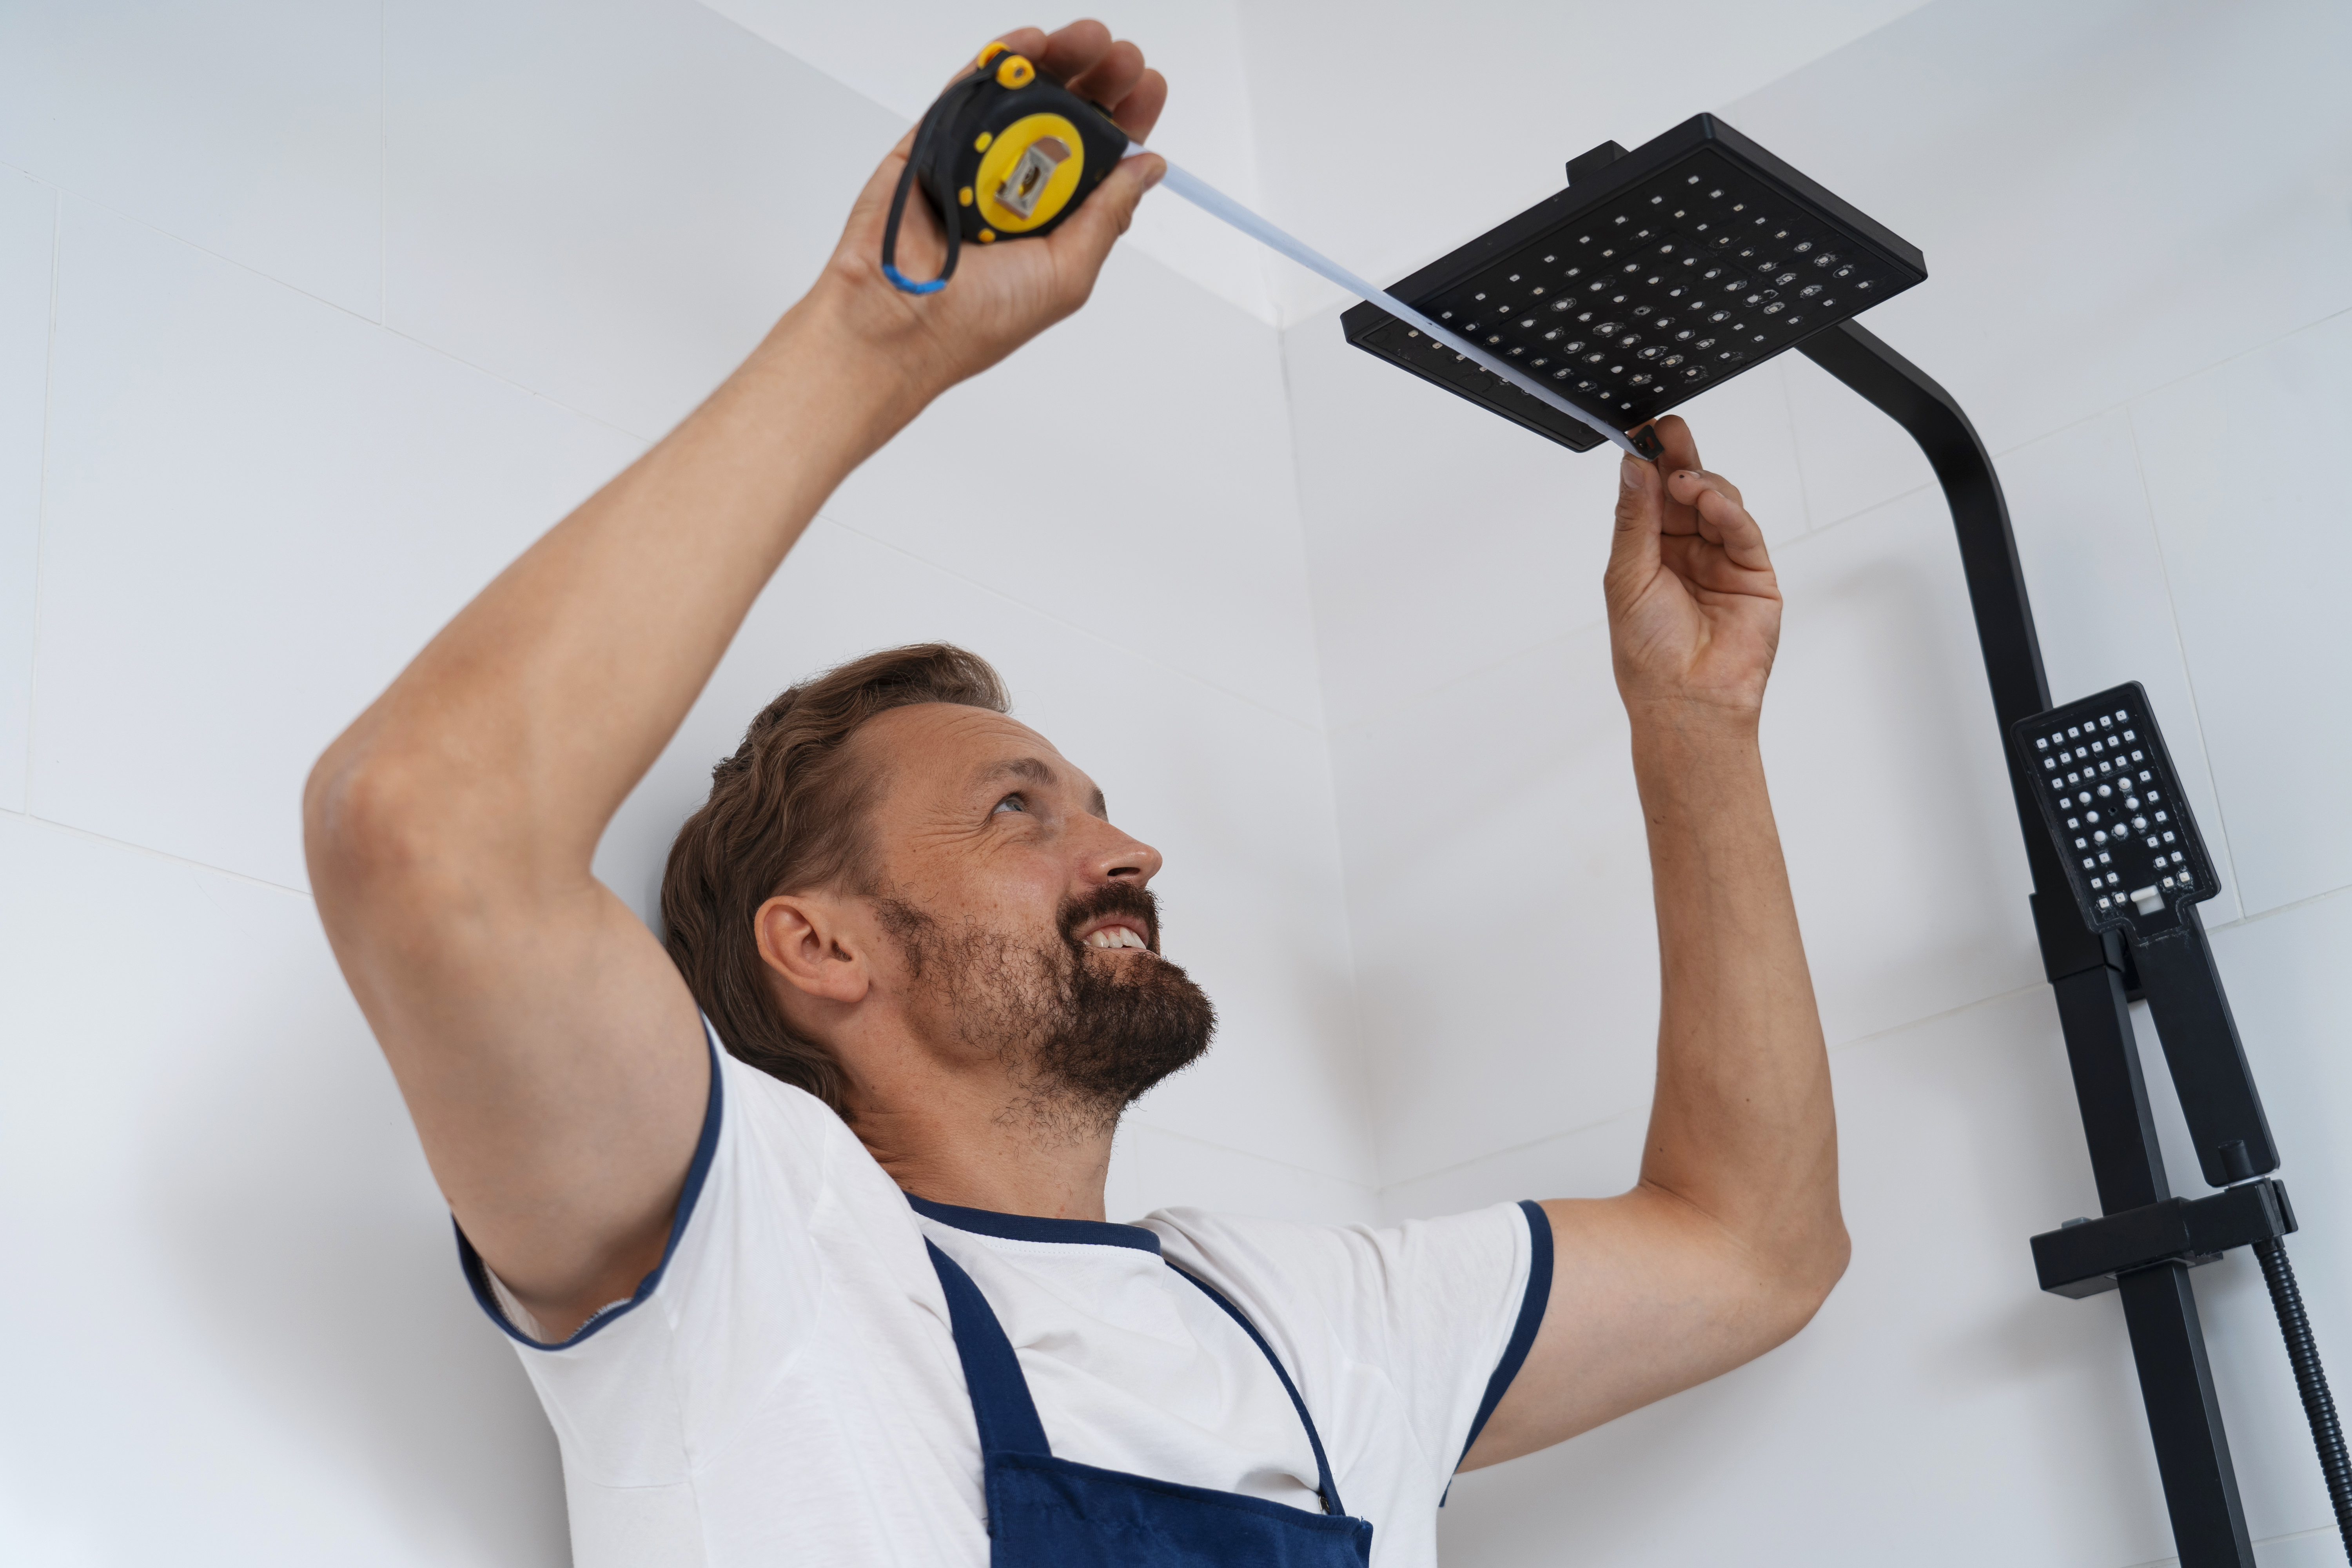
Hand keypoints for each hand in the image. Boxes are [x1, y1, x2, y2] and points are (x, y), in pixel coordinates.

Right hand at [806, 21, 1167, 404]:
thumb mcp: (1068, 272)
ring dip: (1059, 61)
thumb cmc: (980, 318)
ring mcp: (974, 161)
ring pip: (1023, 97)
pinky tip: (1030, 42)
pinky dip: (998, 61)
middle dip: (1101, 81)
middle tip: (1125, 58)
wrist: (896, 320)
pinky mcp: (932, 143)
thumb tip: (1147, 167)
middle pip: (1068, 119)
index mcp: (1056, 221)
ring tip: (1090, 38)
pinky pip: (968, 92)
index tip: (1150, 86)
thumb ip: (1107, 216)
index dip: (1128, 121)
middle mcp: (1018, 187)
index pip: (1101, 161)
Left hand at [1603, 416, 1782, 726]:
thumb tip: (1632, 468)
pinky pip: (1743, 530)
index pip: (1650, 496)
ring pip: (1718, 503)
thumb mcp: (1626, 577)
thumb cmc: (1647, 655)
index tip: (1641, 433)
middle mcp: (1684, 553)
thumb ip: (1634, 520)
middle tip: (1669, 430)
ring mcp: (1720, 561)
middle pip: (1685, 492)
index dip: (1648, 464)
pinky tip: (1711, 501)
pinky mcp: (1753, 573)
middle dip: (1678, 459)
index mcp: (1648, 554)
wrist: (1685, 700)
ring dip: (1702, 485)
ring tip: (1684, 482)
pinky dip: (1728, 511)